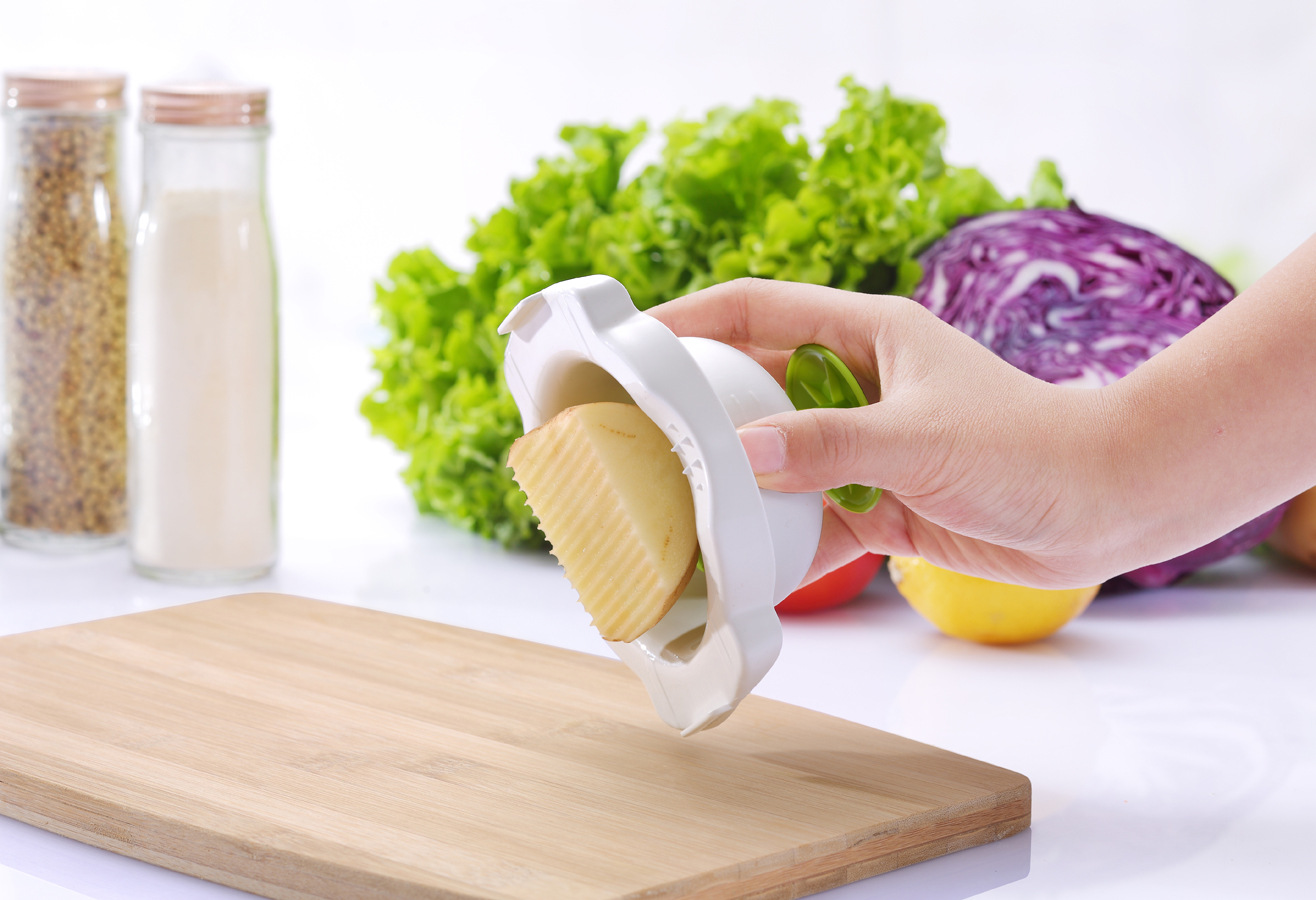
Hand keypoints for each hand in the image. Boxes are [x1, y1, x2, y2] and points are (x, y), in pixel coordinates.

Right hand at [650, 278, 1120, 589]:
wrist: (1102, 508)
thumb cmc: (1027, 447)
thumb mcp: (920, 437)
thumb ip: (829, 443)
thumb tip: (738, 453)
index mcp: (866, 334)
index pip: (757, 308)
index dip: (691, 317)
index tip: (631, 341)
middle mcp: (856, 383)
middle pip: (753, 385)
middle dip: (696, 409)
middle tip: (634, 436)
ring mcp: (863, 446)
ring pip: (774, 458)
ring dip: (733, 482)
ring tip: (672, 506)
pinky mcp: (876, 502)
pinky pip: (807, 519)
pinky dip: (777, 542)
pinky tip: (740, 566)